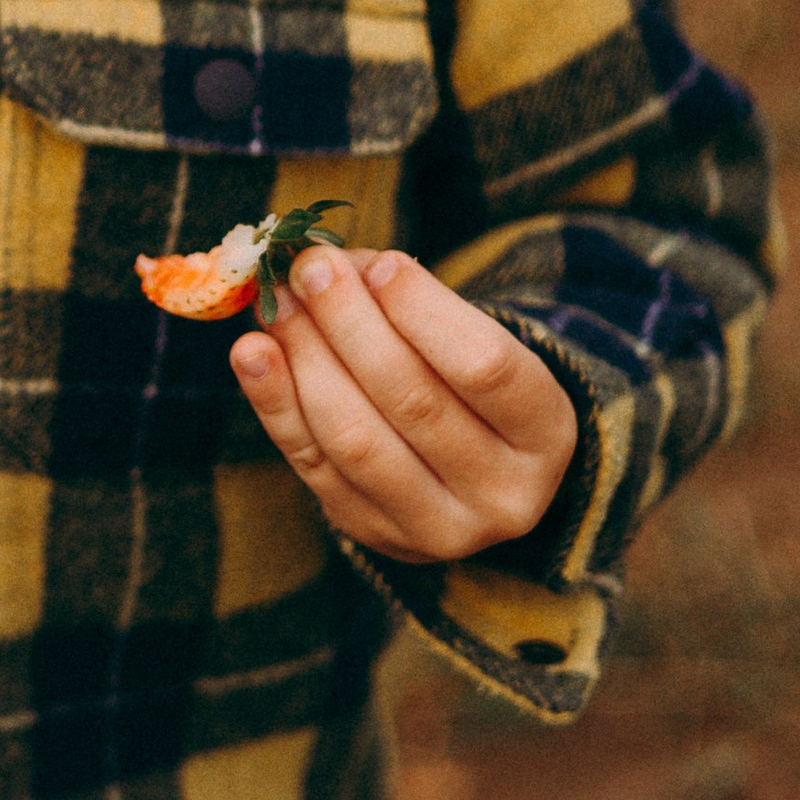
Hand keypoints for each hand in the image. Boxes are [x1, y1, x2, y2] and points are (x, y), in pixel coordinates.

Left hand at [229, 247, 576, 564]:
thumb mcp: (469, 339)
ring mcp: (437, 529)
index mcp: (547, 433)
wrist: (466, 473)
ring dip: (306, 360)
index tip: (381, 264)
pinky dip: (276, 403)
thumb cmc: (466, 383)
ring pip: (357, 438)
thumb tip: (326, 266)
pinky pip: (314, 465)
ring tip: (278, 304)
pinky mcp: (373, 534)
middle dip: (351, 324)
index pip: (486, 367)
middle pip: (414, 400)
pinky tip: (252, 354)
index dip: (424, 311)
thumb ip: (406, 299)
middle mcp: (503, 493)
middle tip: (310, 268)